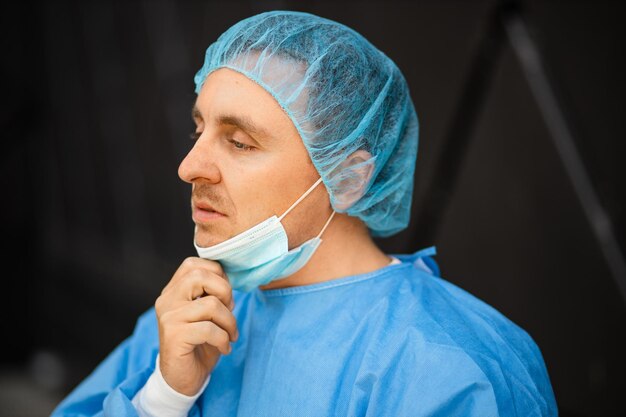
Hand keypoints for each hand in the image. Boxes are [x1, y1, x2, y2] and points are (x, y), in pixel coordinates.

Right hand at [155, 257, 238, 395]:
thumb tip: (230, 280)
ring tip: (230, 334)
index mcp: (173, 291)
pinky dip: (224, 339)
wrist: (181, 379)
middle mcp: (166, 300)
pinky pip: (209, 329)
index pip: (193, 264)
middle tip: (230, 310)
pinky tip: (224, 348)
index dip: (217, 274)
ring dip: (229, 321)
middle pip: (200, 276)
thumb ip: (212, 294)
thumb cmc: (199, 344)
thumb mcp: (206, 314)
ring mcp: (168, 318)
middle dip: (225, 291)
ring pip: (210, 304)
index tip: (225, 296)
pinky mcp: (174, 336)